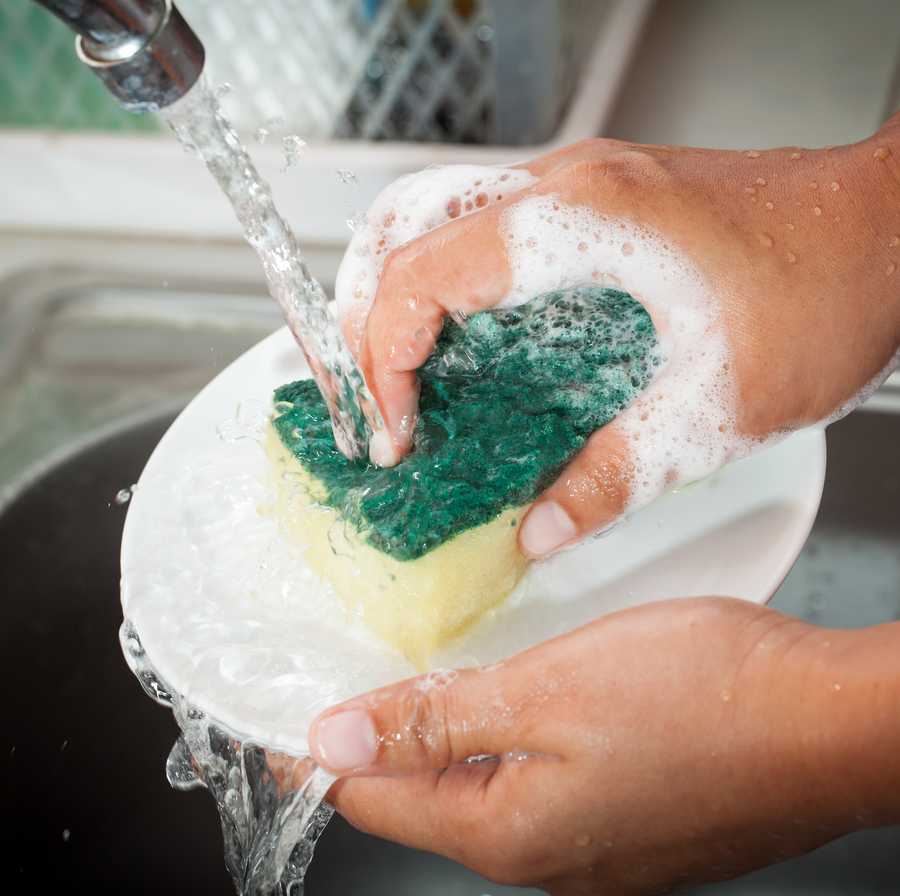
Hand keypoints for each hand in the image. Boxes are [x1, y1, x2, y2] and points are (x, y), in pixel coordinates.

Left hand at [308, 598, 899, 894]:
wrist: (828, 723)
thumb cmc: (700, 697)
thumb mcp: (546, 690)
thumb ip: (437, 722)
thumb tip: (337, 738)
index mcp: (508, 833)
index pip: (375, 798)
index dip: (322, 753)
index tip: (283, 720)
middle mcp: (545, 859)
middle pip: (427, 802)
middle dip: (382, 745)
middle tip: (352, 683)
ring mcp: (593, 849)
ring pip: (484, 793)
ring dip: (447, 741)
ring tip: (420, 686)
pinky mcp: (629, 823)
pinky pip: (537, 788)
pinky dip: (505, 746)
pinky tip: (510, 704)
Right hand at [339, 125, 899, 556]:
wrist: (890, 226)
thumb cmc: (826, 291)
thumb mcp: (718, 408)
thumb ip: (617, 475)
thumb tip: (538, 527)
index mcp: (578, 225)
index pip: (419, 276)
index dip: (383, 360)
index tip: (397, 430)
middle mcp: (563, 186)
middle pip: (401, 224)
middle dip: (361, 316)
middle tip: (370, 397)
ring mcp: (577, 181)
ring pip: (433, 210)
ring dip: (395, 288)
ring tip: (393, 369)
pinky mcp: (596, 196)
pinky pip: (482, 222)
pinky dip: (444, 278)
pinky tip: (464, 338)